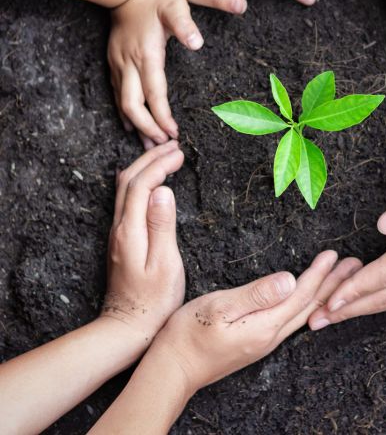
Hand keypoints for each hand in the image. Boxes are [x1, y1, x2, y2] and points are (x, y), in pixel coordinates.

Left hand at [101, 141, 185, 339]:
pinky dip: (140, 181)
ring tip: (165, 156)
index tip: (180, 154)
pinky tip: (150, 182)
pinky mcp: (122, 239)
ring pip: (125, 188)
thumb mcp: (165, 264)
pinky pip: (127, 199)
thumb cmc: (153, 301)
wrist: (128, 327)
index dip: (160, 165)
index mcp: (130, 230)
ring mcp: (118, 233)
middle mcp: (119, 227)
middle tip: (173, 146)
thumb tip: (163, 190)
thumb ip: (162, 225)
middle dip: (150, 158)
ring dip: (144, 167)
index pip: (142, 184)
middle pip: (129, 180)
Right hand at [109, 0, 202, 148]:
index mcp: (147, 54)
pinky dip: (125, 113)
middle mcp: (129, 63)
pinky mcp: (113, 63)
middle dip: (147, 128)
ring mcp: (118, 64)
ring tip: (148, 145)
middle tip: (162, 145)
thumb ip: (185, 24)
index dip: (162, 116)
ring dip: (135, 125)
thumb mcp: (175, 5)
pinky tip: (131, 125)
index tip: (173, 133)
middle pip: (132, 105)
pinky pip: (117, 94)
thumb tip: (197, 43)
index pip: (154, 93)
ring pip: (122, 103)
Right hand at [154, 251, 361, 391]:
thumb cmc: (189, 335)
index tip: (334, 254)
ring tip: (340, 279)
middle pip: (310, 306)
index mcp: (264, 326)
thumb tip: (290, 280)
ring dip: (324, 294)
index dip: (319, 273)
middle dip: (333, 283)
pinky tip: (310, 302)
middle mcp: (271, 336)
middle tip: (355, 265)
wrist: (172, 369)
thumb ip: (256, 294)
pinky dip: (308, 306)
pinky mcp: (257, 342)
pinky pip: (292, 320)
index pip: (300, 295)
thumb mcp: (219, 308)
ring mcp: (265, 341)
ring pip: (303, 314)